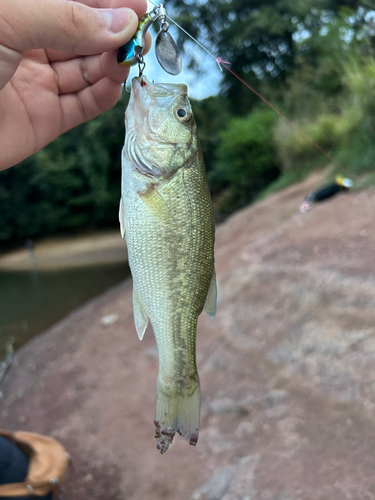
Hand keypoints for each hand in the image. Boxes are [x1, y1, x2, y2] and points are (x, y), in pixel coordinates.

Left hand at [0, 0, 149, 170]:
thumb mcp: (7, 19)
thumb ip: (66, 19)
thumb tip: (120, 23)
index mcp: (15, 14)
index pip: (70, 3)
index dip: (104, 2)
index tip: (137, 5)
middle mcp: (28, 45)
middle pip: (82, 35)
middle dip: (113, 33)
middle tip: (140, 33)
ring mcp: (37, 82)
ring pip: (87, 69)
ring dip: (111, 62)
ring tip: (129, 56)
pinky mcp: (46, 118)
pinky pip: (83, 105)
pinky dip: (103, 94)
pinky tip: (116, 82)